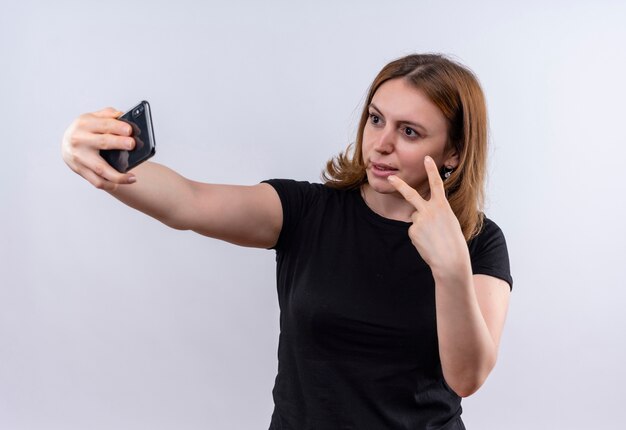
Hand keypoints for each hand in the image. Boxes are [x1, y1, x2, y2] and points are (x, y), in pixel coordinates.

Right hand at [61, 107, 136, 190]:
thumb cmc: (85, 130)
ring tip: (132, 177)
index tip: (130, 130)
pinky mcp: (81, 170)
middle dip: (119, 143)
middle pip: (103, 143)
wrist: (66, 145)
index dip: (118, 127)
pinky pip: (96, 181)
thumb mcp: (93, 117)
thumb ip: (108, 114)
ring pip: (101, 169)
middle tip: (132, 145)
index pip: (104, 125)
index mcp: (85, 124)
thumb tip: (124, 116)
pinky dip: (109, 184)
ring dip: (118, 175)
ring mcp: (80, 157)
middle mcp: (80, 140)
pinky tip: (120, 184)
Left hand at [388, 156, 469, 275]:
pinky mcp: (412, 231)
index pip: (436, 184)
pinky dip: (419, 237)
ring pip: (415, 218)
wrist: (450, 260)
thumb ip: (434, 214)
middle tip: (390, 179)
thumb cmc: (453, 242)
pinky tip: (427, 243)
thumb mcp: (449, 222)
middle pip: (411, 195)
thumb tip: (417, 216)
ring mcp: (420, 220)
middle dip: (399, 185)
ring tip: (432, 238)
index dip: (431, 170)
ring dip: (421, 227)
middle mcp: (430, 210)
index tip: (427, 158)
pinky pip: (413, 230)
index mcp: (442, 206)